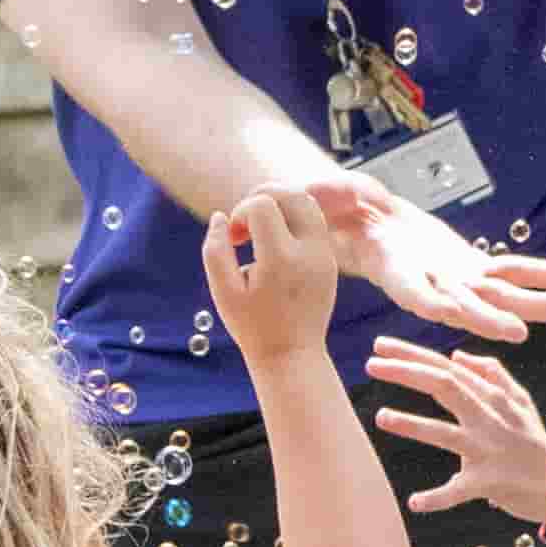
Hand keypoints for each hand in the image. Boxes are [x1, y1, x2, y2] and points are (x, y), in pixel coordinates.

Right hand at [201, 185, 345, 367]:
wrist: (292, 354)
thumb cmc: (252, 325)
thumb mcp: (223, 290)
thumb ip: (215, 249)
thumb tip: (220, 215)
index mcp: (282, 259)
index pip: (262, 205)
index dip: (240, 213)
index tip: (234, 239)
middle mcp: (310, 252)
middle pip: (292, 193)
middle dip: (262, 197)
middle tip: (245, 224)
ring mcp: (325, 254)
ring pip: (307, 202)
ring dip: (279, 205)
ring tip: (258, 230)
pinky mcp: (330, 259)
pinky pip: (314, 221)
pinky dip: (292, 218)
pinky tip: (273, 242)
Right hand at [341, 184, 545, 345]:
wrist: (365, 225)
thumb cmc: (341, 212)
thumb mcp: (327, 198)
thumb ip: (330, 196)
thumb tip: (324, 187)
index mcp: (397, 273)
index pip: (416, 294)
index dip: (436, 305)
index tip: (452, 317)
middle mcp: (432, 284)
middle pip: (464, 305)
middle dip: (491, 319)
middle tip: (519, 334)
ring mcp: (456, 279)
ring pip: (500, 295)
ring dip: (535, 301)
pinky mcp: (473, 268)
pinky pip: (514, 272)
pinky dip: (544, 273)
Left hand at [365, 340, 545, 522]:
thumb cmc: (534, 442)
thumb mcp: (521, 401)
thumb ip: (493, 374)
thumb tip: (460, 356)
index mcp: (491, 398)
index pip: (447, 368)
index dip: (413, 355)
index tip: (381, 346)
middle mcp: (487, 418)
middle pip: (444, 386)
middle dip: (406, 373)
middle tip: (372, 364)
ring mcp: (487, 450)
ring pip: (445, 434)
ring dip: (412, 425)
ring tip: (381, 417)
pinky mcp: (489, 482)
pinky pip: (459, 490)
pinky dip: (438, 497)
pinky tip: (415, 502)